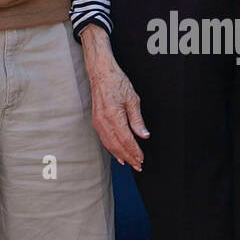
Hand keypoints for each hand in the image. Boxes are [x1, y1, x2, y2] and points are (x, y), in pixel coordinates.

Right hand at [79, 25, 148, 169]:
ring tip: (129, 163)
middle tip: (138, 166)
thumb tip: (144, 135)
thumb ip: (138, 120)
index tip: (141, 159)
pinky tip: (117, 153)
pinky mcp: (96, 121)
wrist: (101, 73)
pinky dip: (111, 148)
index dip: (134, 151)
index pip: (126, 140)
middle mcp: (104, 122)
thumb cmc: (117, 83)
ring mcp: (98, 122)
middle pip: (117, 145)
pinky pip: (104, 139)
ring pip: (109, 144)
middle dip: (128, 157)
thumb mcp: (133, 100)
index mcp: (114, 117)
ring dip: (119, 155)